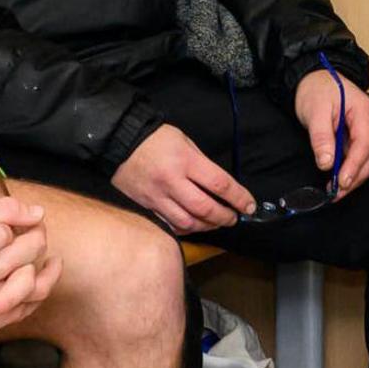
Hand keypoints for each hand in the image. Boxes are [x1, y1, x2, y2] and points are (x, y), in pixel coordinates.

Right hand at [0, 195, 54, 345]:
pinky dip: (10, 313)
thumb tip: (38, 215)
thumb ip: (6, 211)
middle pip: (33, 287)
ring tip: (41, 282)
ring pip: (18, 310)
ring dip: (34, 296)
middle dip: (47, 273)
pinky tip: (15, 302)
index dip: (39, 237)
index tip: (39, 230)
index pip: (33, 252)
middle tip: (54, 262)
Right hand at [111, 124, 251, 233]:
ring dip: (207, 226)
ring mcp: (157, 196)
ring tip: (215, 222)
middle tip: (233, 218)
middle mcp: (172, 181)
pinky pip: (169, 224)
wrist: (119, 141)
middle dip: (225, 217)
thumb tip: (219, 186)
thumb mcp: (184, 142)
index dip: (239, 198)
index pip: (220, 184)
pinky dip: (185, 228)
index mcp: (185, 160)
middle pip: (205, 208)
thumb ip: (201, 164)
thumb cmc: (154, 139)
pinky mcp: (146, 205)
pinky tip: (193, 224)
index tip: (249, 205)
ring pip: (188, 222)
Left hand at [292, 67, 368, 197]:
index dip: (354, 166)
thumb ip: (321, 137)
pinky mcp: (361, 135)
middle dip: (356, 177)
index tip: (342, 182)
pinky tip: (340, 177)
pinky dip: (352, 169)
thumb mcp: (314, 111)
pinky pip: (361, 156)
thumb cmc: (317, 90)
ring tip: (336, 189)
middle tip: (337, 192)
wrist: (315, 79)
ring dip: (355, 176)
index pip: (365, 144)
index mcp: (363, 111)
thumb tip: (327, 163)